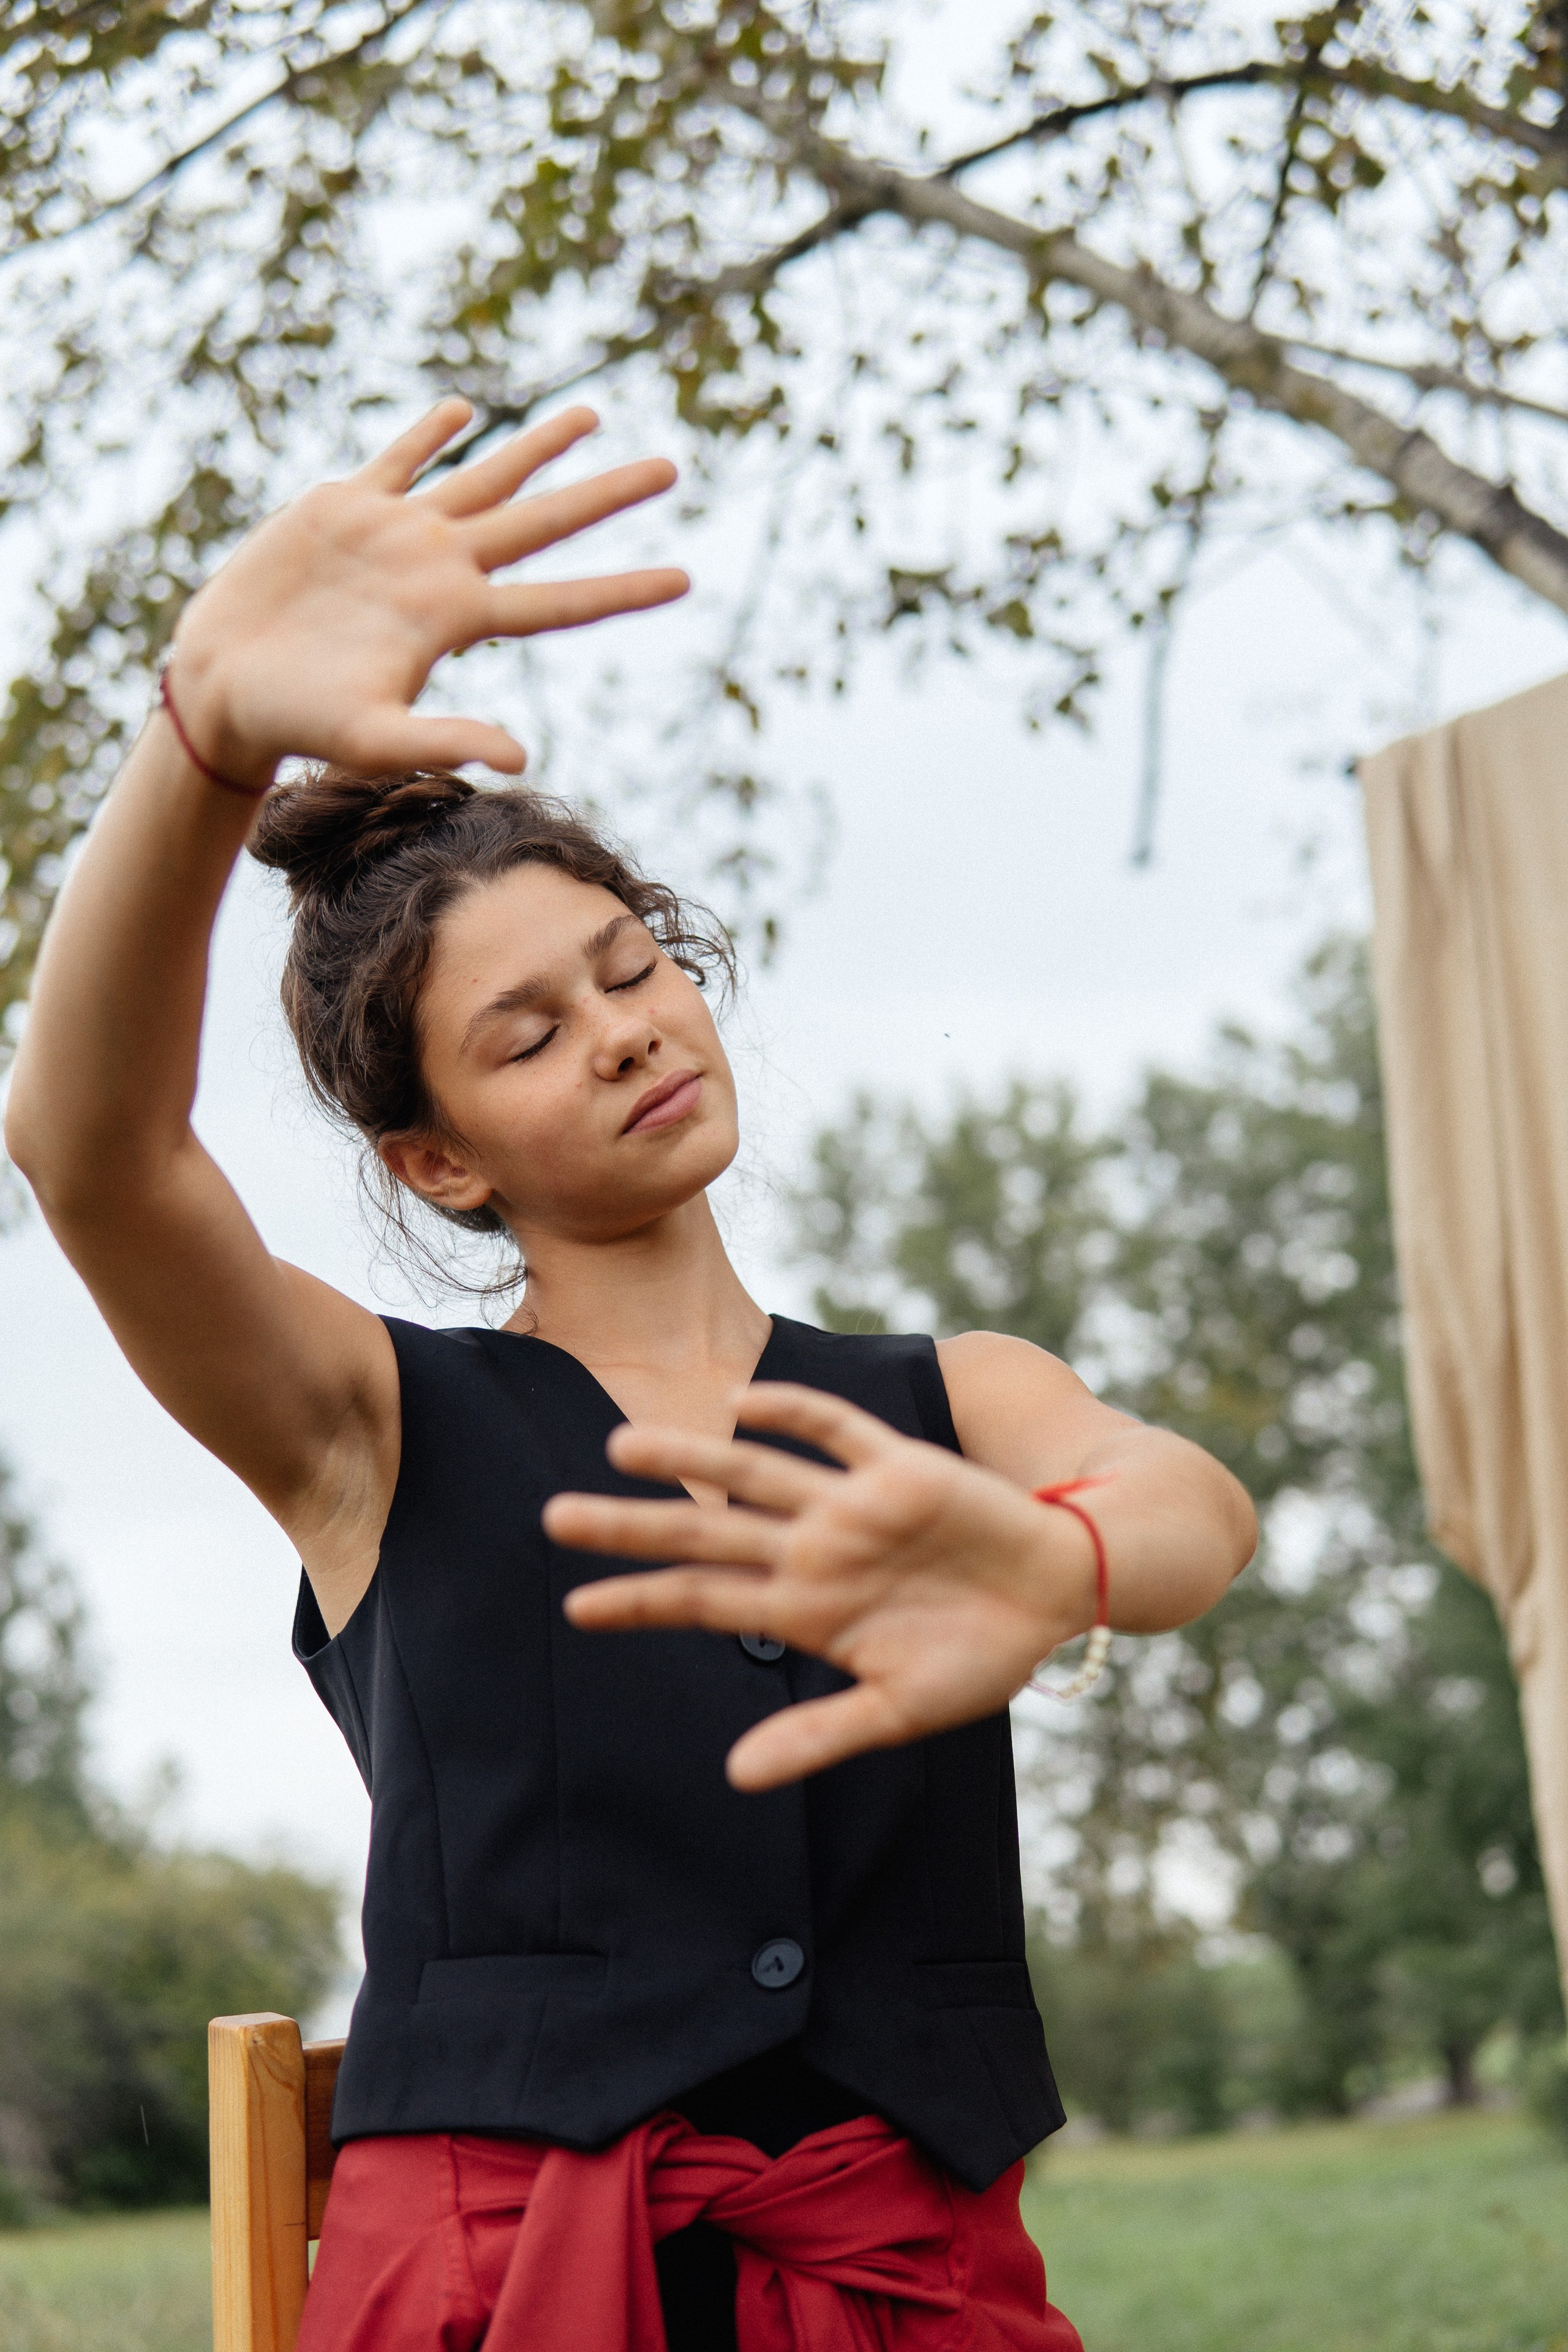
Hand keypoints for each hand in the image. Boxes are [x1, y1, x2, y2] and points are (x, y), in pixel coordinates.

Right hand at [170, 399, 686, 784]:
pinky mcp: (345, 507)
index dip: (623, 589)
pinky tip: (463, 410)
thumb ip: (446, 742)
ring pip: (487, 477)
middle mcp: (440, 569)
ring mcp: (397, 533)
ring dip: (539, 446)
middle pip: (543, 522)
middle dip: (607, 494)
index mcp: (456, 618)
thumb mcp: (375, 741)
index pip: (559, 600)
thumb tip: (522, 756)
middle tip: (672, 468)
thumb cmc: (301, 722)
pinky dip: (431, 433)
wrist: (227, 685)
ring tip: (593, 415)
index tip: (686, 578)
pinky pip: (400, 459)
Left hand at [543, 1384, 1096, 1789]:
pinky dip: (791, 1413)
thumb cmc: (979, 1658)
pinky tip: (740, 1405)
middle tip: (552, 1518)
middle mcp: (814, 1552)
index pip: (704, 1599)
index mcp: (807, 1611)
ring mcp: (851, 1508)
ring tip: (618, 1446)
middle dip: (633, 1527)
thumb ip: (819, 1736)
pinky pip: (836, 1432)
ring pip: (751, 1476)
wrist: (1059, 1596)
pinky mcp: (900, 1470)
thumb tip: (736, 1777)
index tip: (574, 1608)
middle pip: (706, 1533)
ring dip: (690, 1460)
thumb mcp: (899, 1711)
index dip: (642, 1601)